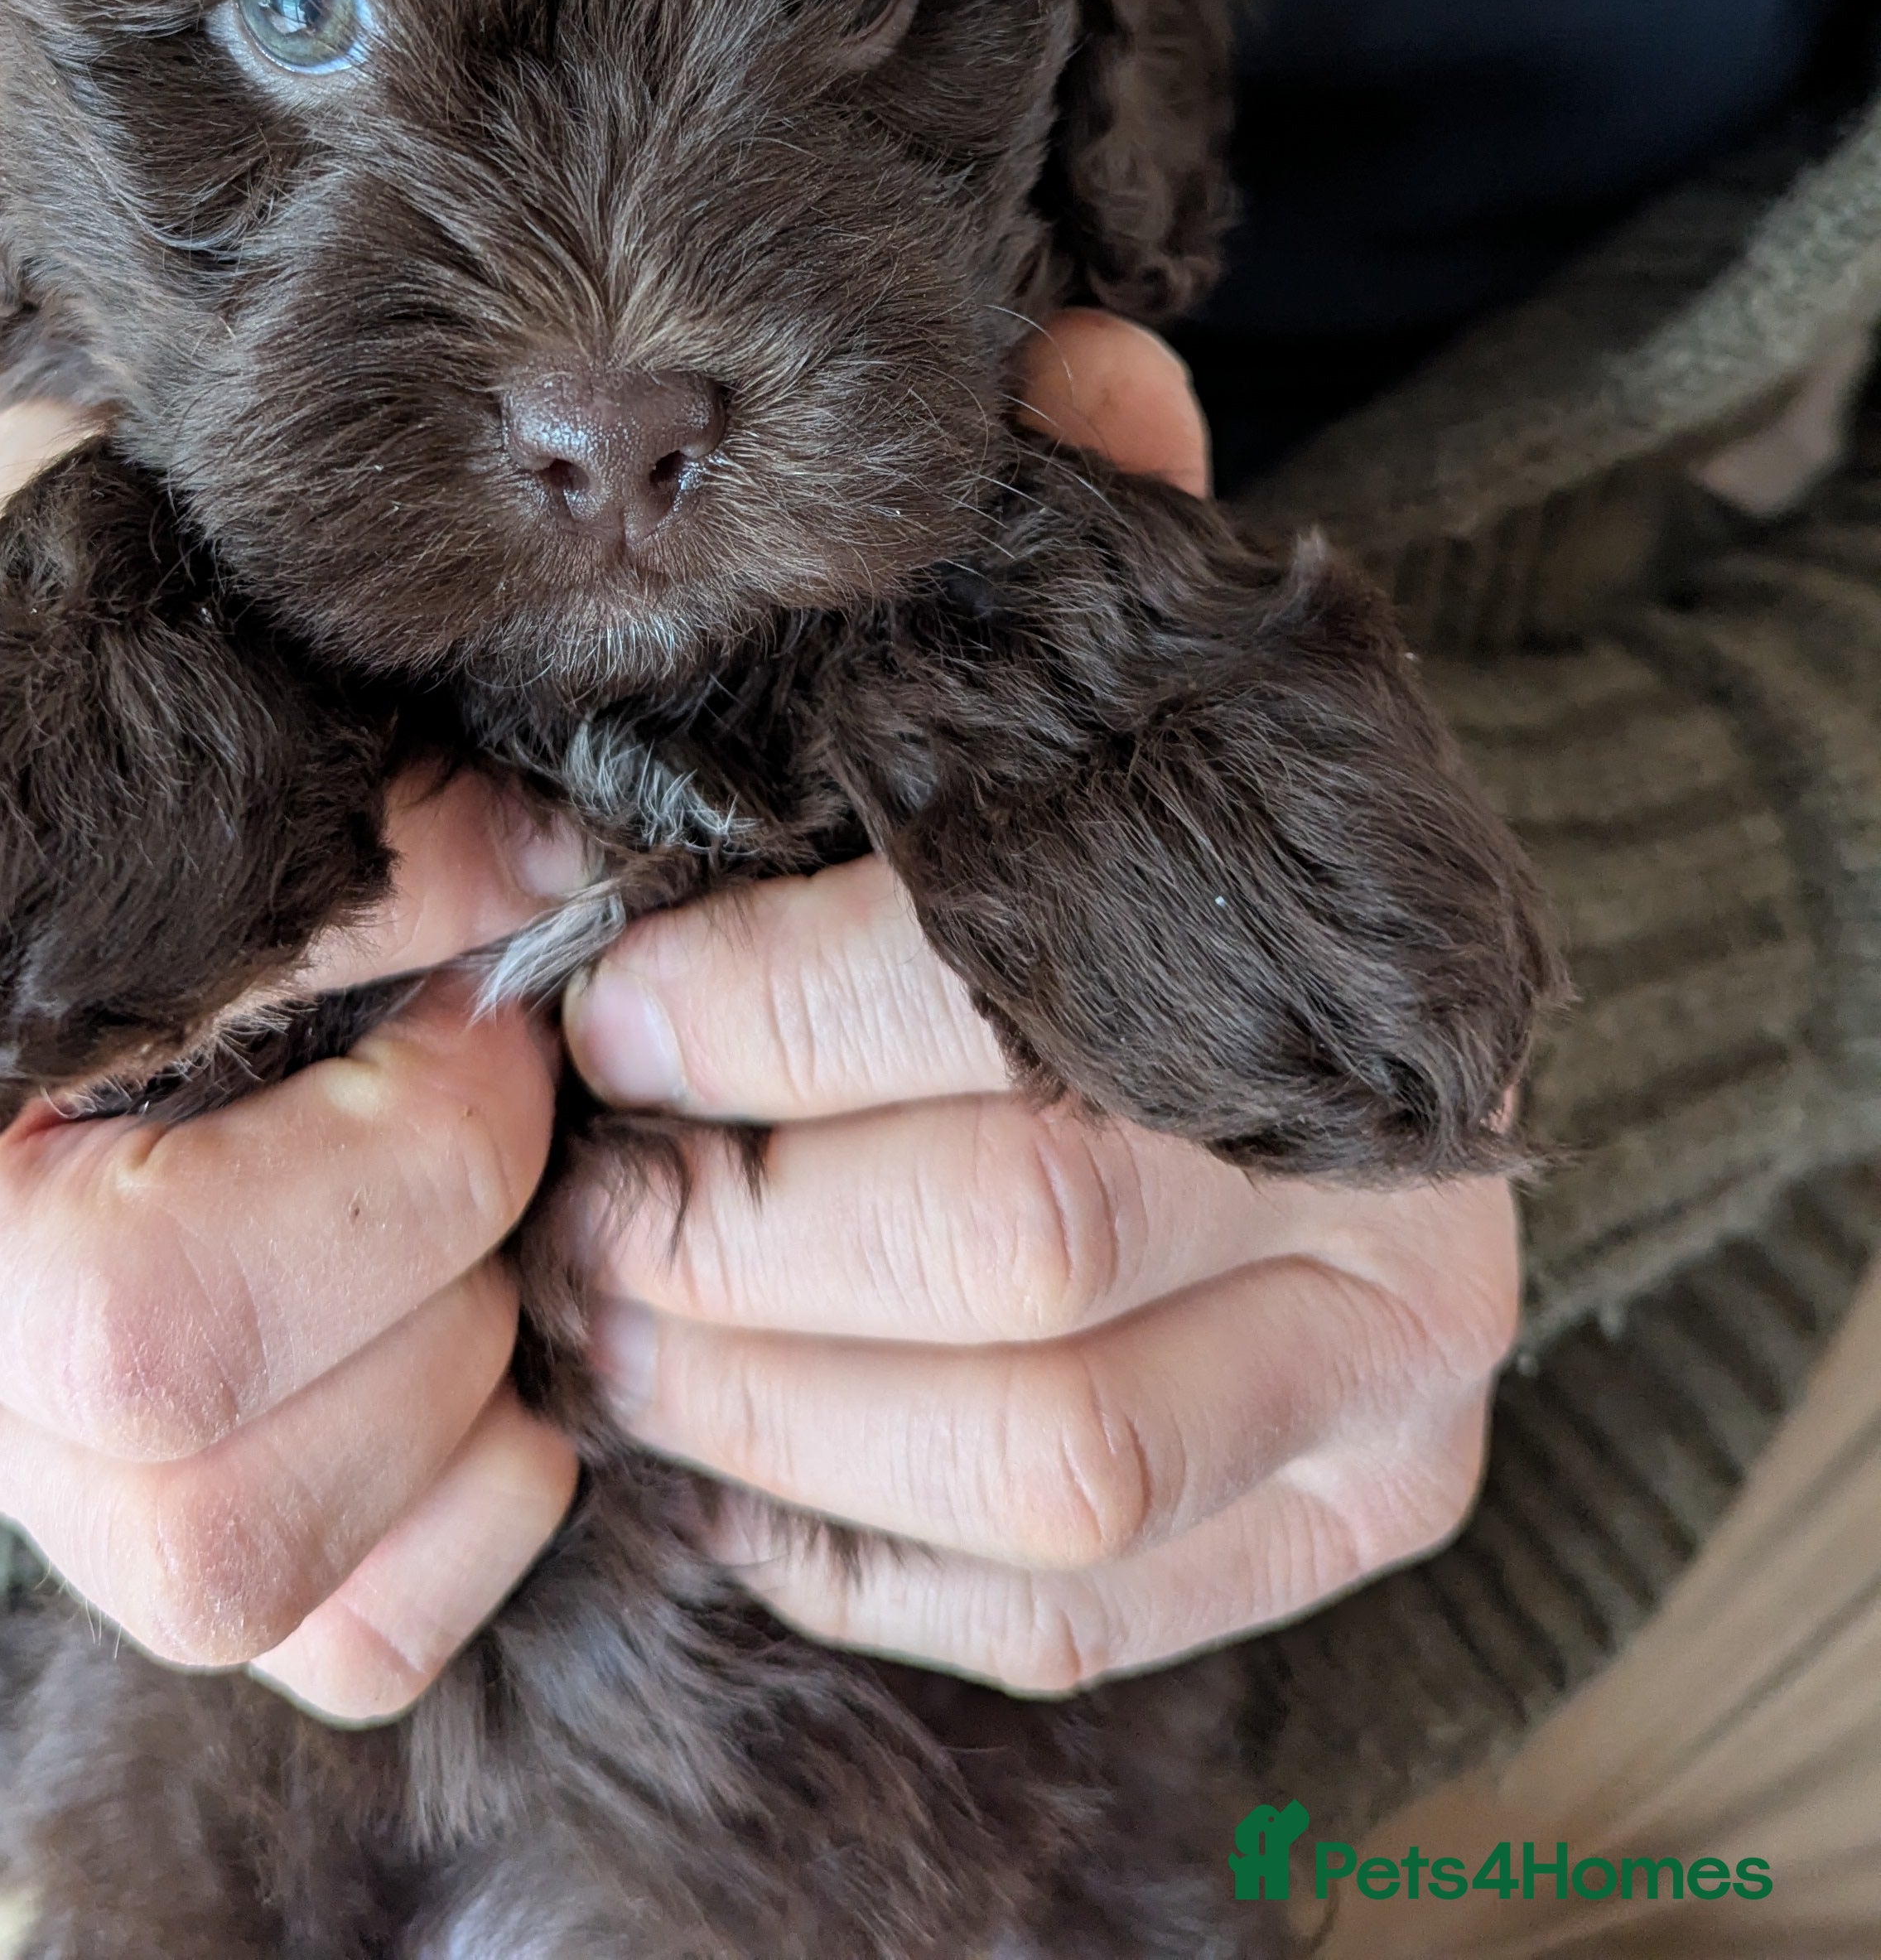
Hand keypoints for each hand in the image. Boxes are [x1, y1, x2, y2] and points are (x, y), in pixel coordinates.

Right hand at [0, 400, 579, 1722]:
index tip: (506, 957)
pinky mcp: (103, 1511)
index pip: (110, 1197)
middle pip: (158, 1411)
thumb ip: (249, 620)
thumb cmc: (61, 683)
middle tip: (514, 1079)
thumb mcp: (97, 579)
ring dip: (445, 1384)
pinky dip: (449, 1531)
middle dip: (423, 1239)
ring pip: (226, 1561)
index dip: (383, 1116)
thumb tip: (528, 839)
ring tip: (503, 1202)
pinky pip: (307, 1639)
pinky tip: (509, 1366)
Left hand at [558, 315, 1521, 1691]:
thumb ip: (1091, 540)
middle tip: (560, 1195)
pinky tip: (719, 1471)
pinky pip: (1057, 1614)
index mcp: (1350, 963)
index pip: (1016, 1004)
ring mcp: (1380, 1400)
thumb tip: (1068, 354)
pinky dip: (850, 1557)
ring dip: (756, 1413)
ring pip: (1030, 1474)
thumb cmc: (1172, 850)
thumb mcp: (1135, 678)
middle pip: (1014, 1259)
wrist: (1360, 1033)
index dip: (769, 1014)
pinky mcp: (1318, 1543)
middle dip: (725, 1236)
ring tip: (601, 1330)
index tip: (598, 995)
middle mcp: (1408, 1204)